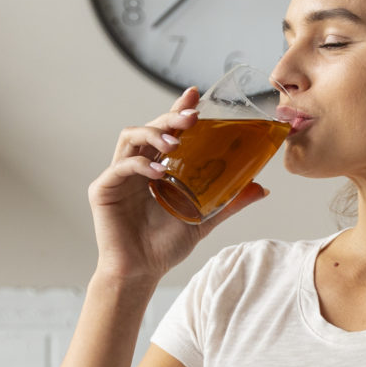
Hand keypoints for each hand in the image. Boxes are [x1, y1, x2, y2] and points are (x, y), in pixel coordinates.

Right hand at [89, 87, 268, 288]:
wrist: (142, 272)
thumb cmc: (166, 246)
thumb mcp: (204, 218)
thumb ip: (229, 201)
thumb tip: (262, 188)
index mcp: (156, 168)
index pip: (166, 131)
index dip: (177, 110)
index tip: (194, 94)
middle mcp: (135, 166)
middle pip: (149, 128)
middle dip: (170, 118)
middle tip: (191, 117)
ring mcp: (117, 176)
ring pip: (130, 138)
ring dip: (154, 134)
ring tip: (176, 144)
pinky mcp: (103, 189)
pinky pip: (121, 167)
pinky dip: (140, 165)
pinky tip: (158, 173)